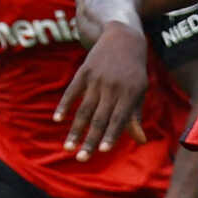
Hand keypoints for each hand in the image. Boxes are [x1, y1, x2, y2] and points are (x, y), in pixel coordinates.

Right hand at [54, 24, 149, 160]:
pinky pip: (72, 91)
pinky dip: (64, 105)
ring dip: (75, 130)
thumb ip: (135, 115)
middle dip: (90, 140)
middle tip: (82, 159)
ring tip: (68, 147)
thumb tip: (140, 140)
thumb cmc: (134, 71)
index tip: (103, 151)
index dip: (110, 135)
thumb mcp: (140, 90)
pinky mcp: (84, 71)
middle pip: (99, 118)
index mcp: (130, 93)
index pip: (119, 119)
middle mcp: (113, 87)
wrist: (123, 38)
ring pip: (84, 109)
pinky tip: (57, 119)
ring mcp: (97, 79)